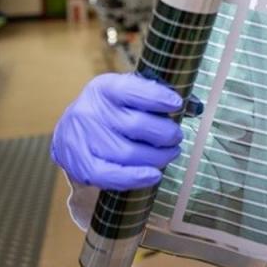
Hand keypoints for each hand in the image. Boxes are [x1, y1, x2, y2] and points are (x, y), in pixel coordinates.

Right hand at [51, 73, 183, 189]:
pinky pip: (111, 175)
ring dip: (157, 157)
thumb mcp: (128, 93)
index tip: (177, 104)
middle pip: (136, 126)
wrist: (71, 130)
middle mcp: (90, 111)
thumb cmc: (111, 110)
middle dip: (165, 133)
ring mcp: (83, 139)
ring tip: (170, 153)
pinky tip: (154, 175)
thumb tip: (195, 108)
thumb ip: (158, 97)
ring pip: (128, 153)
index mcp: (105, 88)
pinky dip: (136, 178)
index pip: (132, 90)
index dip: (157, 98)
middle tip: (176, 136)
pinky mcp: (81, 164)